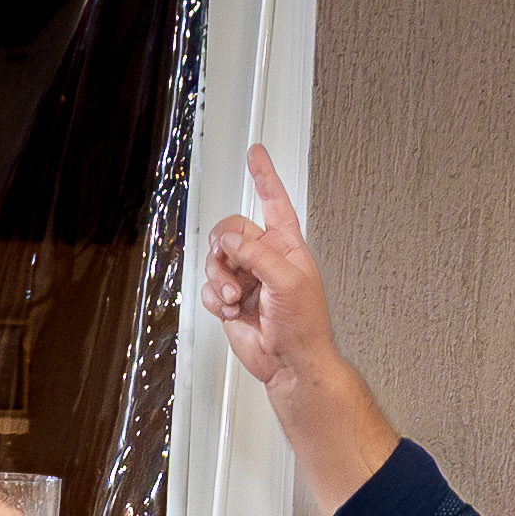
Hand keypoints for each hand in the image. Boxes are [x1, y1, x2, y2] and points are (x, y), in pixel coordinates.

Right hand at [200, 143, 340, 390]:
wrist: (290, 362)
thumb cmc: (304, 326)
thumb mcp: (287, 281)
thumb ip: (258, 253)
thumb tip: (233, 240)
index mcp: (287, 246)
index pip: (274, 202)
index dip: (264, 176)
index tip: (255, 153)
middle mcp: (266, 258)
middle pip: (232, 231)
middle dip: (227, 250)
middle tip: (234, 270)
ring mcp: (247, 279)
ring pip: (216, 259)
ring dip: (221, 279)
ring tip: (236, 299)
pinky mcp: (231, 300)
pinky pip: (210, 287)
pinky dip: (215, 299)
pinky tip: (230, 310)